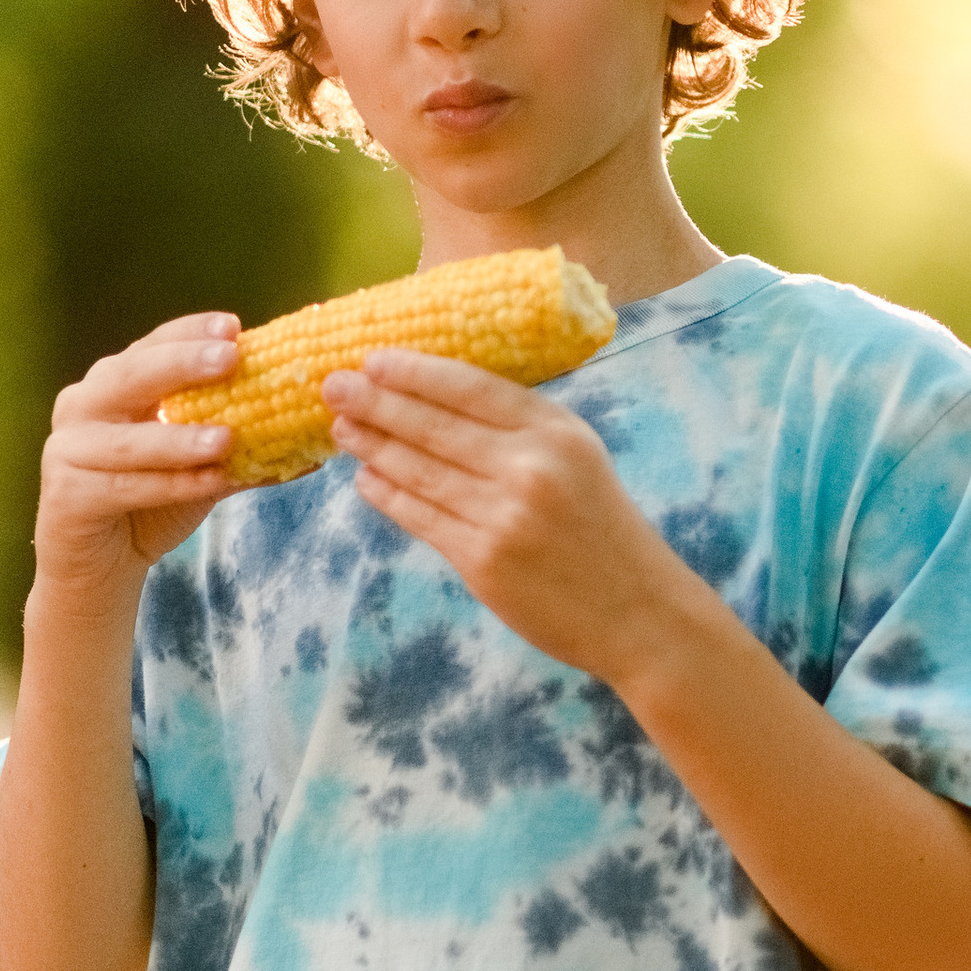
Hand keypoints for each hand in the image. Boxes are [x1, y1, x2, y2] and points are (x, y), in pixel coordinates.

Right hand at [31, 314, 240, 604]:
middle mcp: (82, 406)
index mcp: (112, 383)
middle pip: (130, 376)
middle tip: (230, 358)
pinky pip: (125, 487)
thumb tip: (316, 427)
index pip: (152, 345)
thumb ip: (245, 441)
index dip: (191, 333)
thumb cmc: (152, 500)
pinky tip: (210, 481)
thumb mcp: (202, 463)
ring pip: (128, 441)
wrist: (102, 564)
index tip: (235, 327)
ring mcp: (67, 450)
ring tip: (226, 437)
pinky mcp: (67, 496)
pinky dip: (170, 485)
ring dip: (179, 438)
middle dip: (181, 364)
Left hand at [324, 347, 678, 677]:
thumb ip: (522, 429)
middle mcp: (528, 467)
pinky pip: (420, 518)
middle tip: (333, 385)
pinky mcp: (482, 561)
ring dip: (372, 446)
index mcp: (555, 431)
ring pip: (418, 471)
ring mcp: (502, 516)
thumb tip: (438, 399)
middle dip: (375, 402)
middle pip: (433, 425)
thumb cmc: (605, 530)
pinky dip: (387, 496)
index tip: (373, 359)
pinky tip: (366, 480)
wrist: (637, 611)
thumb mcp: (580, 458)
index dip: (415, 372)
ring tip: (342, 427)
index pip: (470, 387)